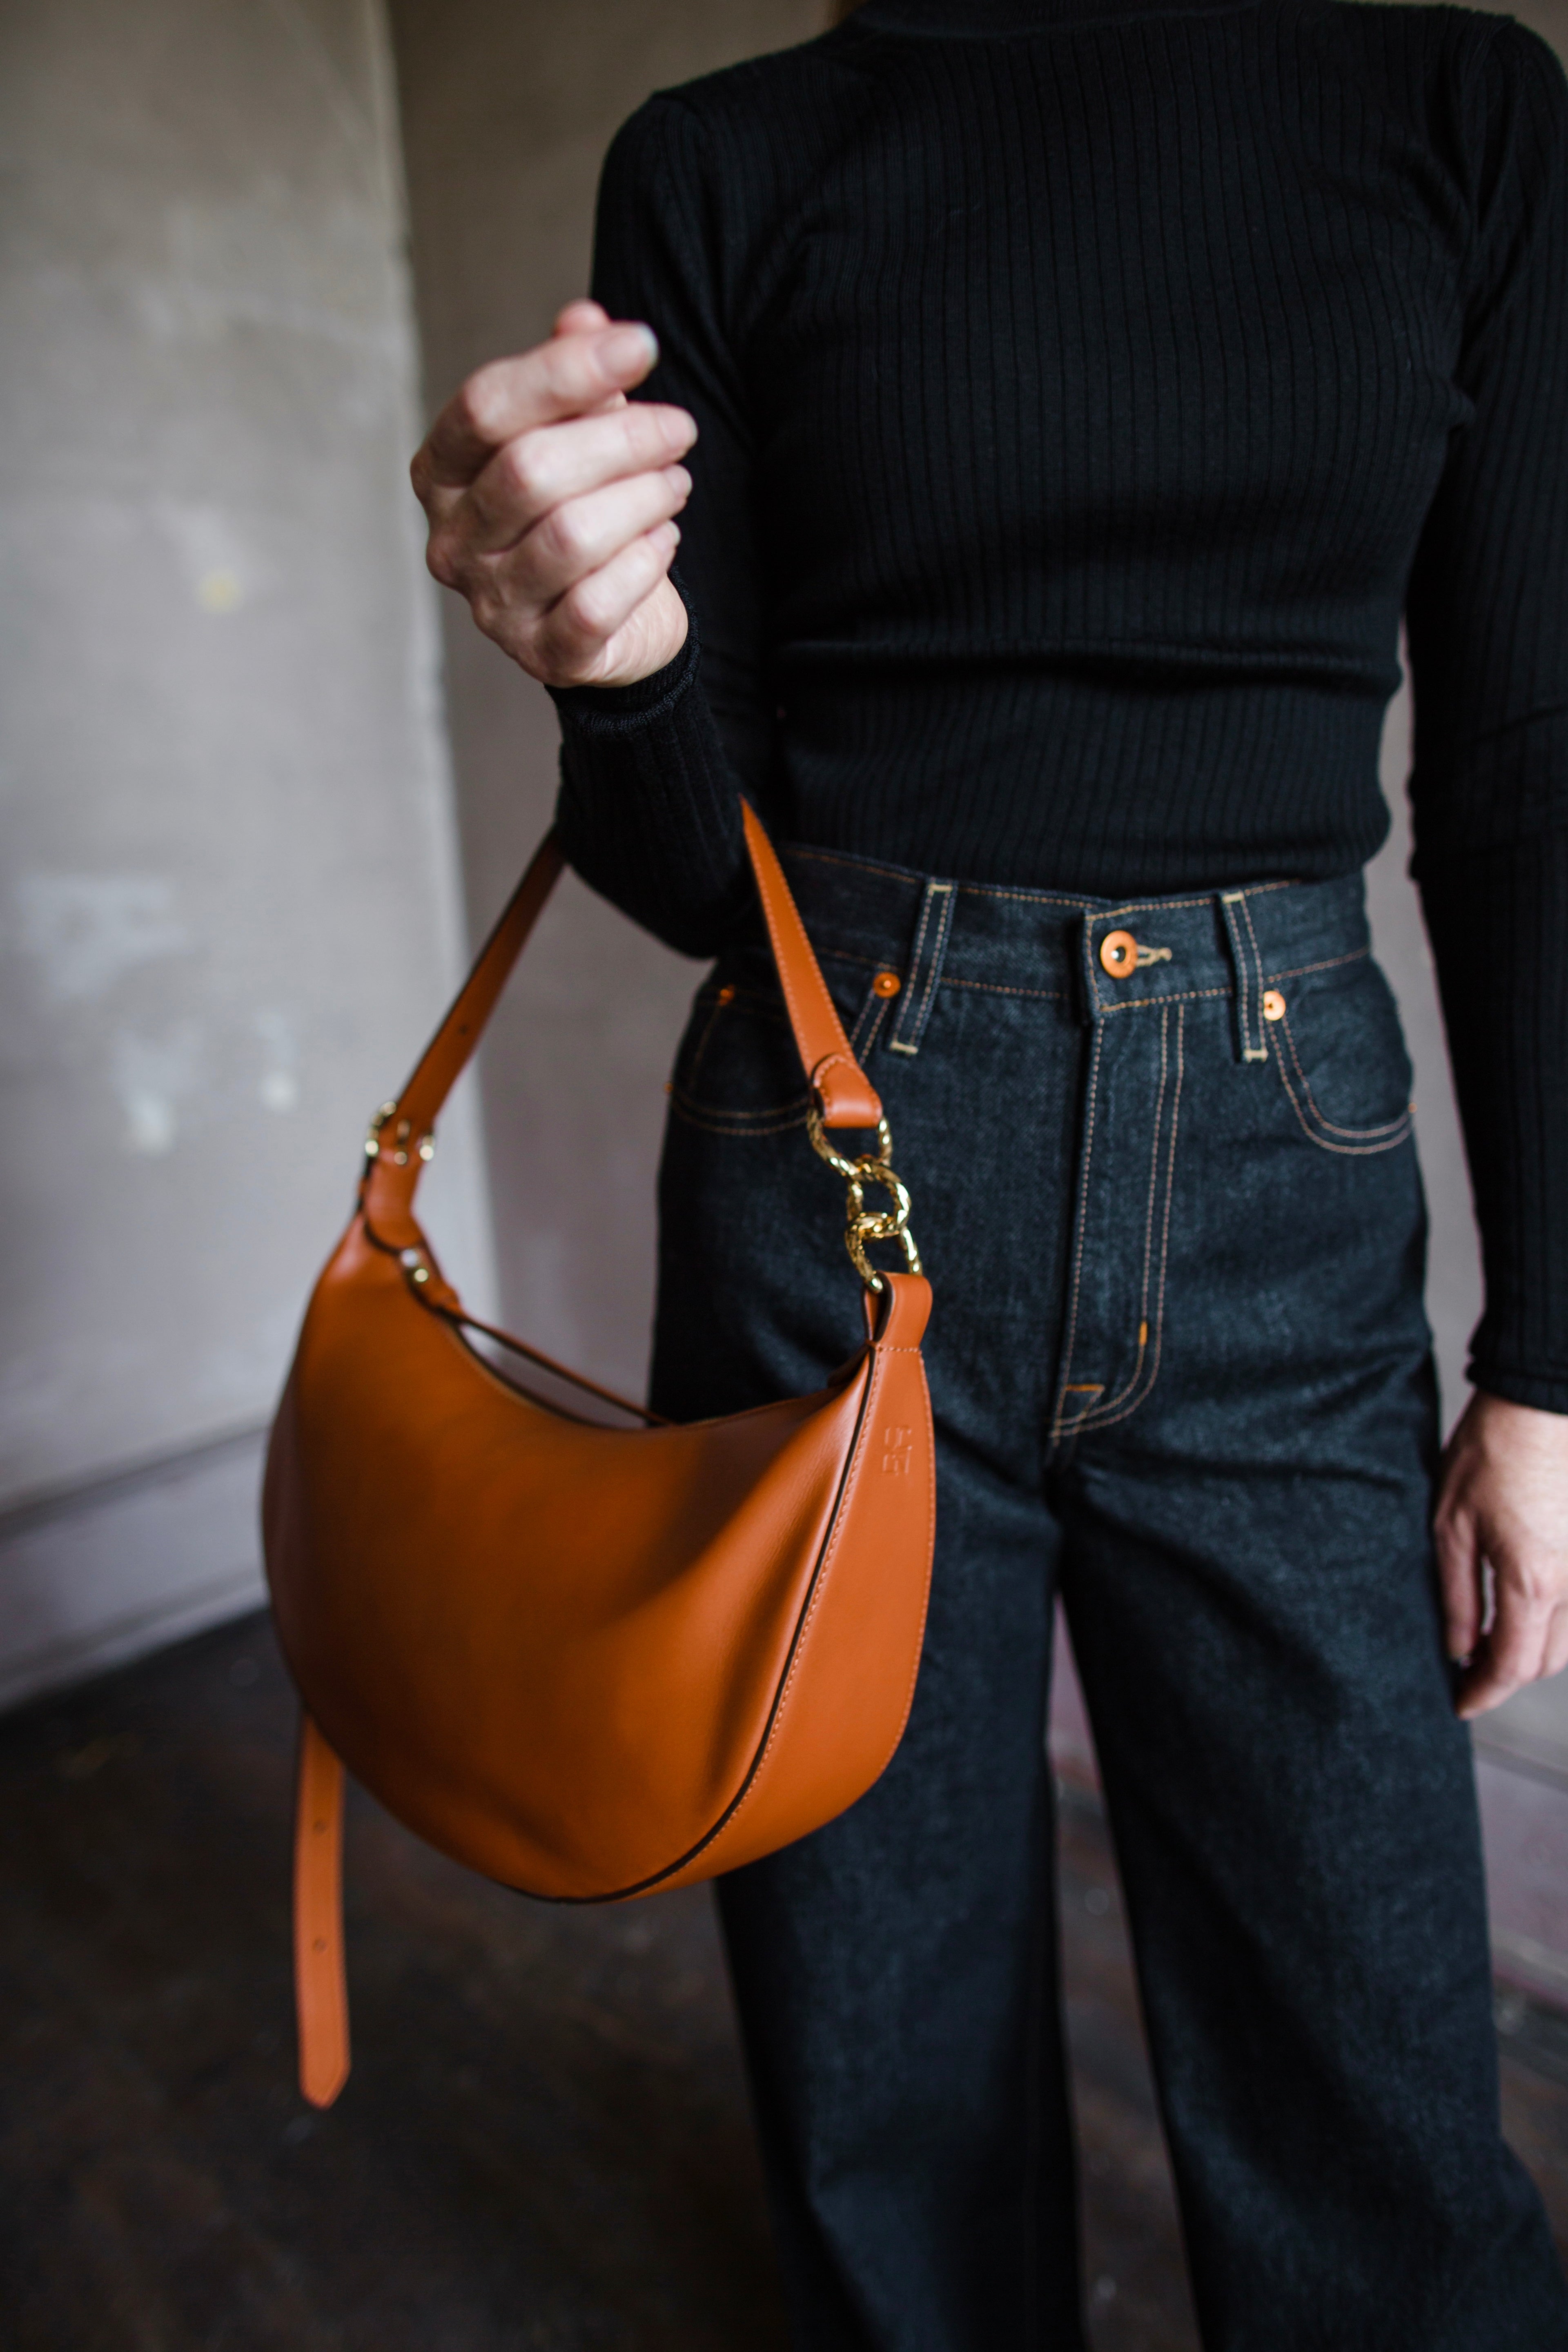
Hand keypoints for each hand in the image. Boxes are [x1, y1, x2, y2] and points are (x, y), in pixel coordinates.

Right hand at [411, 299, 693, 689]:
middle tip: (679, 428)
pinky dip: (643, 565)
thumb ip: (575, 379)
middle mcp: (453, 542)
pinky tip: (664, 541)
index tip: (643, 344)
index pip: (486, 406)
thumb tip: (585, 318)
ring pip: (570, 537)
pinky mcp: (543, 656)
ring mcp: (492, 606)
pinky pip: (596, 605)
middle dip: (622, 440)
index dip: (566, 369)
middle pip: (530, 470)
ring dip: (641, 500)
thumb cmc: (583, 508)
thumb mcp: (577, 435)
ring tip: (677, 483)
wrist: (608, 622)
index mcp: (443, 473)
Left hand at [1434, 1390, 1567, 1717]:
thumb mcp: (1450, 1526)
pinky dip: (1554, 1623)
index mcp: (1531, 1582)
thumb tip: (1458, 1648)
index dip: (1482, 1693)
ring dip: (1532, 1652)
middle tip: (1467, 1673)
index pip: (1510, 1665)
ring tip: (1489, 1643)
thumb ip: (1456, 1595)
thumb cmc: (1490, 1453)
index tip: (1460, 1703)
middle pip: (1545, 1661)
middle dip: (1506, 1676)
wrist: (1539, 1404)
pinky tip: (1523, 1611)